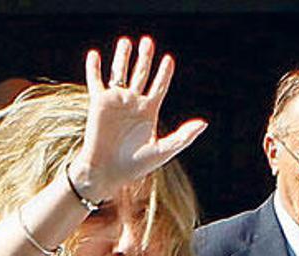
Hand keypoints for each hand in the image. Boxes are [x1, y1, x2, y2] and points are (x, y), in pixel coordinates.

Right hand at [71, 36, 206, 200]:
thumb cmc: (137, 164)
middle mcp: (133, 103)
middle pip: (141, 74)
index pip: (159, 86)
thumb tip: (204, 123)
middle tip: (148, 41)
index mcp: (150, 111)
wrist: (108, 171)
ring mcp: (116, 102)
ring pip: (120, 73)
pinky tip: (94, 54)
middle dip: (145, 58)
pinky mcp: (98, 104)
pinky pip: (96, 81)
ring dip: (122, 58)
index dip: (164, 73)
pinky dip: (94, 68)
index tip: (168, 59)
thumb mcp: (164, 150)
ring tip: (126, 41)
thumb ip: (184, 136)